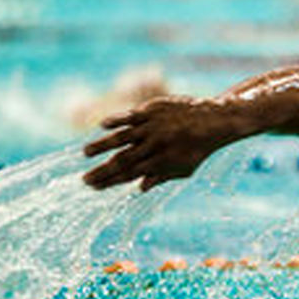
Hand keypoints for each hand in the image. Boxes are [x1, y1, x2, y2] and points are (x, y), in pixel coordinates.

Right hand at [83, 96, 229, 190]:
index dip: (110, 182)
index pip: (130, 175)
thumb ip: (161, 177)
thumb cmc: (197, 148)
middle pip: (123, 160)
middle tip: (84, 179)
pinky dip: (117, 120)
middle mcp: (155, 146)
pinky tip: (102, 126)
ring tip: (85, 154)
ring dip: (102, 146)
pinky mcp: (153, 110)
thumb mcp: (183, 169)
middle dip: (102, 171)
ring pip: (123, 138)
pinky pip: (131, 116)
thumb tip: (139, 188)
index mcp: (161, 163)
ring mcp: (153, 127)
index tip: (93, 187)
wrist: (214, 121)